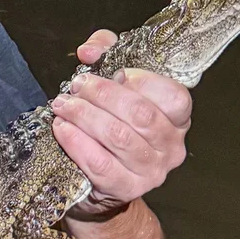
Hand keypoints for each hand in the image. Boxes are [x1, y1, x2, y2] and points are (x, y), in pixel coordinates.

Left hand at [51, 29, 191, 219]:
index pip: (172, 95)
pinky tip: (62, 129)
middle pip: (140, 114)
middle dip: (102, 95)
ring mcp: (152, 171)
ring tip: (63, 106)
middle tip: (76, 87)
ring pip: (118, 136)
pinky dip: (77, 142)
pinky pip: (99, 163)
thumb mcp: (113, 82)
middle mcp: (171, 146)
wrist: (99, 181)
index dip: (141, 80)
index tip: (112, 72)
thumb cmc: (110, 124)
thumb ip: (107, 53)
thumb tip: (90, 50)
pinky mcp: (126, 188)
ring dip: (84, 116)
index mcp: (177, 118)